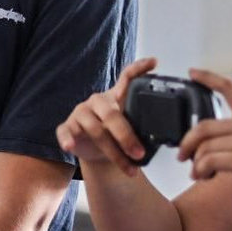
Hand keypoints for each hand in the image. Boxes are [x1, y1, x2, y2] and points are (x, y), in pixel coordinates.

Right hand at [56, 57, 156, 176]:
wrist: (94, 152)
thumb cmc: (114, 136)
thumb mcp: (129, 128)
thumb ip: (142, 126)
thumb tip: (166, 137)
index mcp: (116, 97)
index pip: (127, 77)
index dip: (139, 68)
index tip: (154, 62)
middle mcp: (98, 101)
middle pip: (112, 115)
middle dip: (127, 137)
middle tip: (140, 153)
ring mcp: (80, 113)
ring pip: (95, 130)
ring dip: (113, 153)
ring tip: (129, 168)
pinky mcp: (67, 126)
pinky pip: (66, 131)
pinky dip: (67, 139)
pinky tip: (70, 146)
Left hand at [178, 70, 231, 204]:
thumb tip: (217, 149)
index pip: (229, 87)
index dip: (207, 78)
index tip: (192, 72)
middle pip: (203, 126)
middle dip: (186, 142)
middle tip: (181, 154)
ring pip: (204, 148)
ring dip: (196, 164)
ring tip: (198, 174)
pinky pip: (209, 162)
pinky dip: (201, 171)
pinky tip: (204, 177)